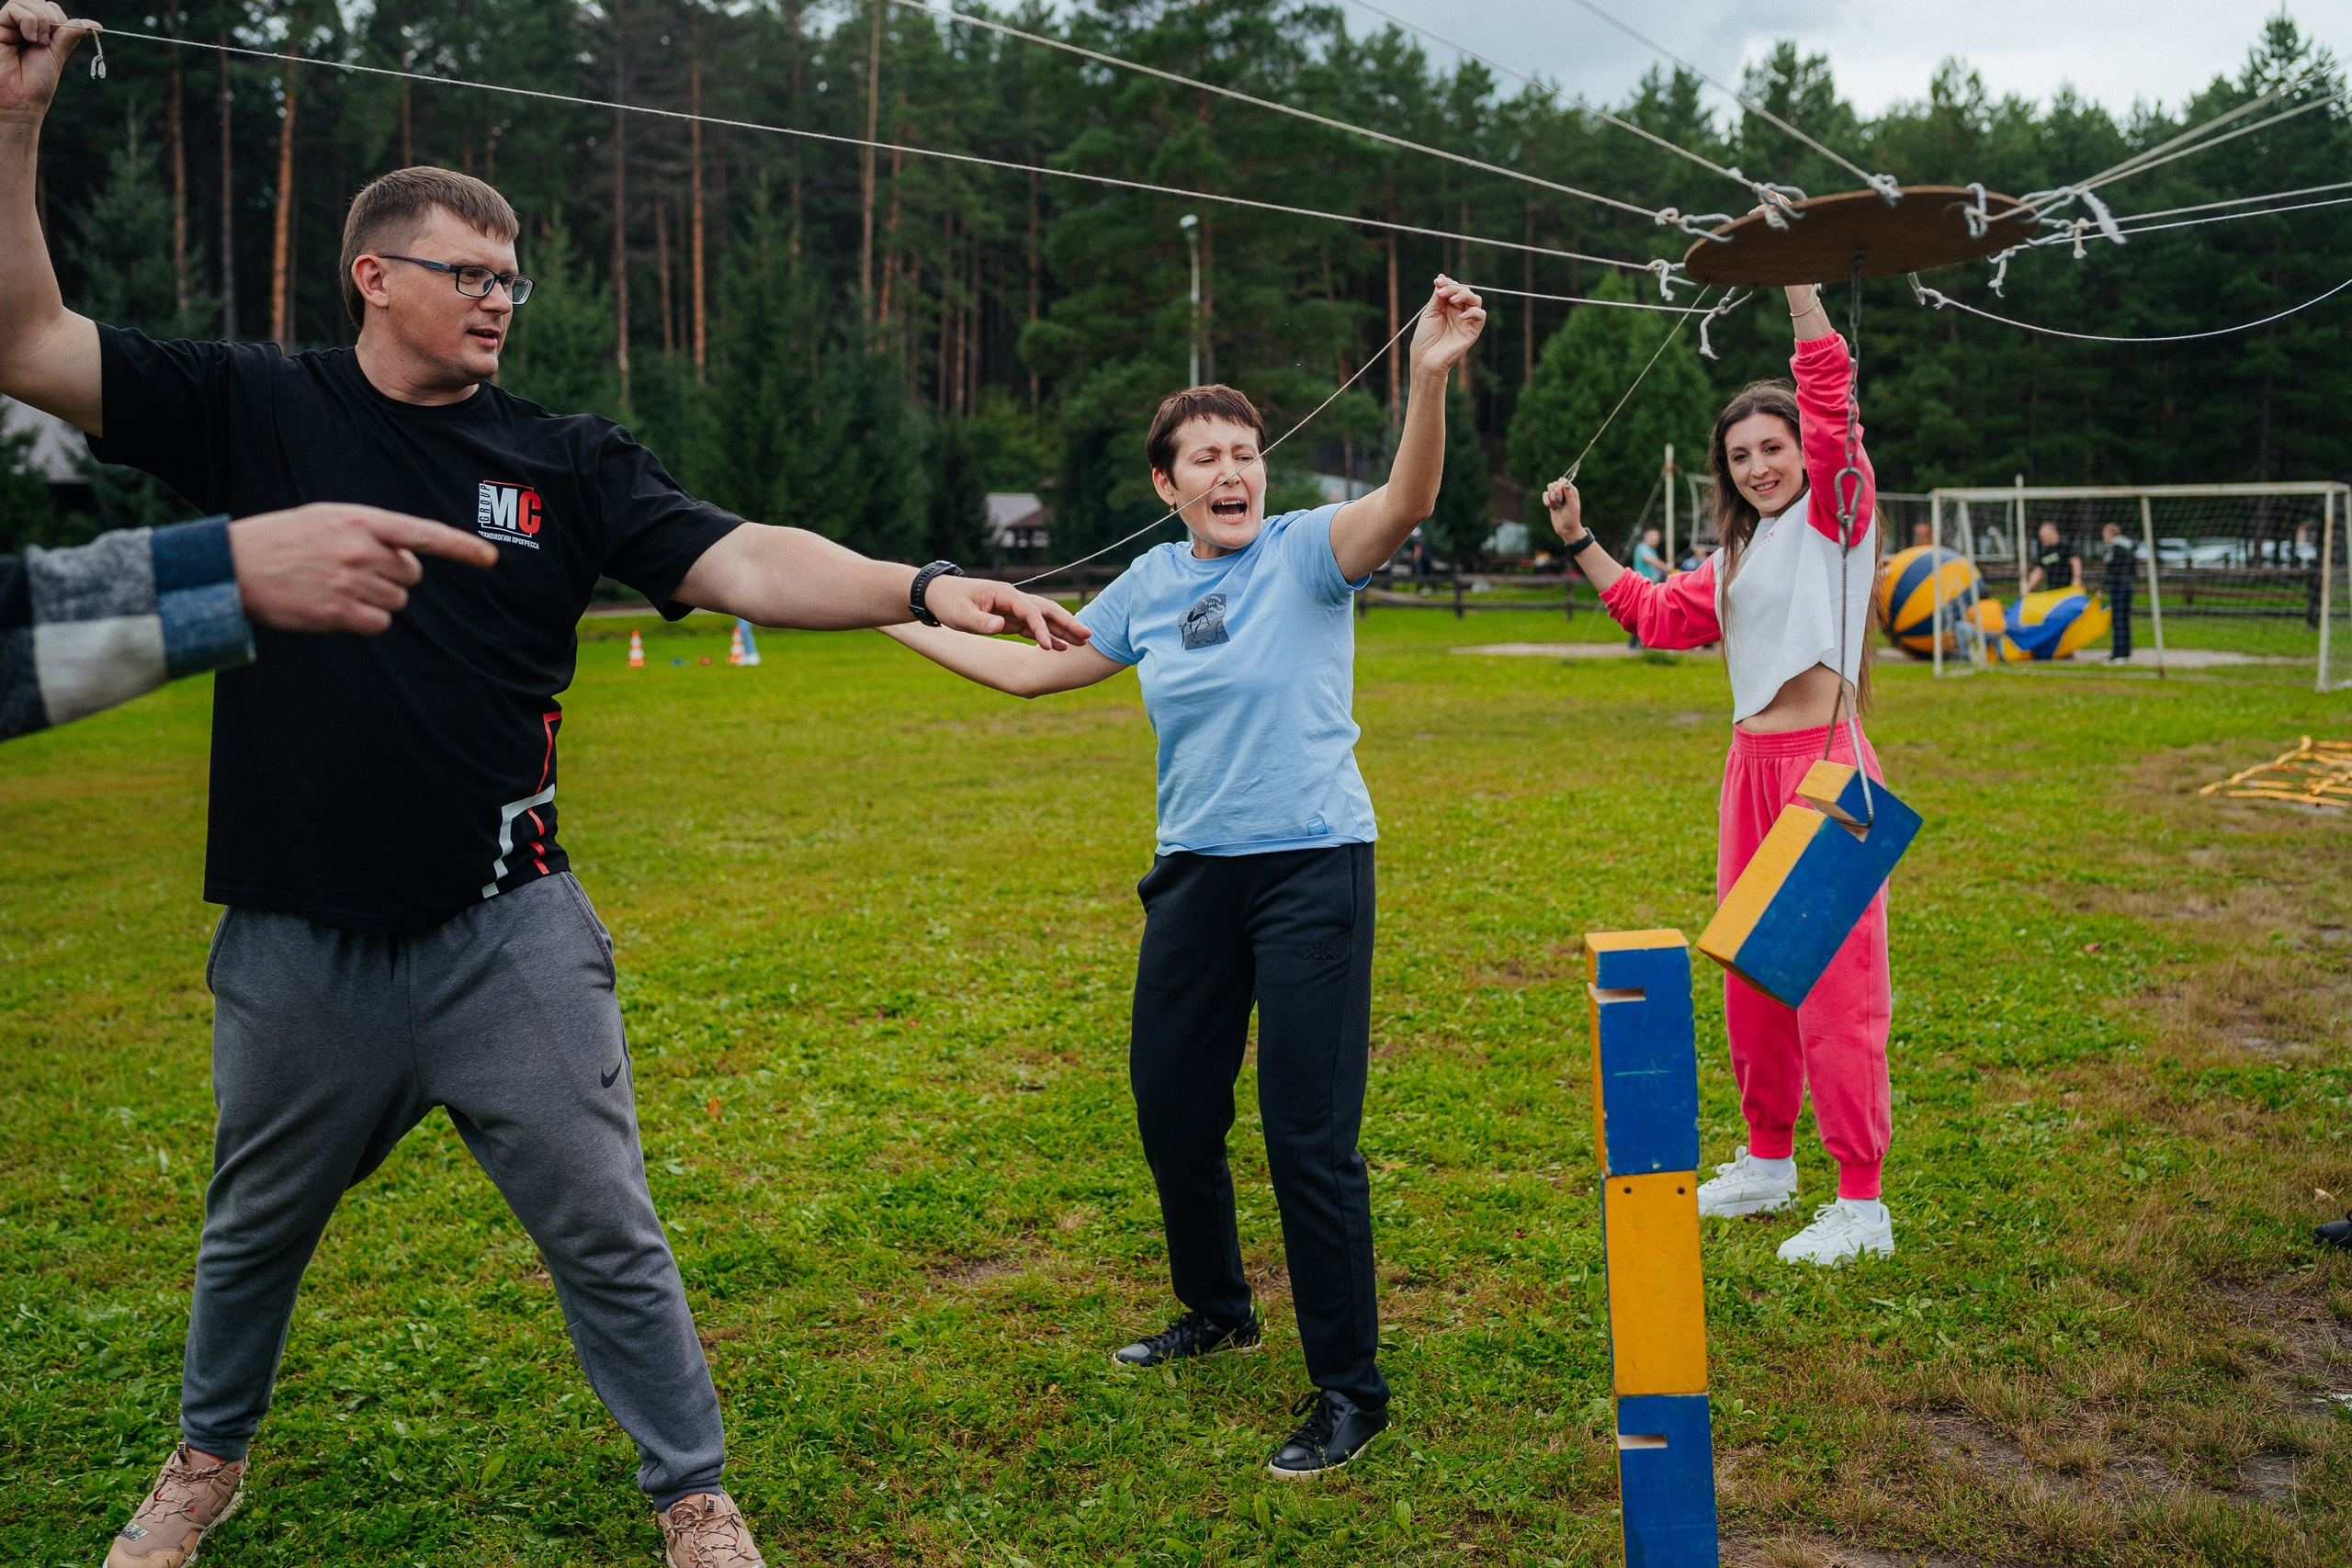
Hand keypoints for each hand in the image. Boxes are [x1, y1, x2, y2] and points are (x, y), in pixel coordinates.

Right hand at [0, 1, 87, 120]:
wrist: (22, 99)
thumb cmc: (38, 81)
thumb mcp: (58, 53)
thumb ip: (70, 34)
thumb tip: (97, 25)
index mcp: (39, 31)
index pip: (50, 7)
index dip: (58, 16)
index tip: (61, 35)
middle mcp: (23, 26)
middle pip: (37, 0)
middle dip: (50, 15)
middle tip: (48, 40)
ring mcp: (9, 26)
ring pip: (25, 1)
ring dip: (39, 18)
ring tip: (39, 41)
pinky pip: (13, 8)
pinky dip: (27, 20)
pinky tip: (29, 38)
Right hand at [227, 503, 497, 633]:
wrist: (231, 566)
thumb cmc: (283, 540)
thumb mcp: (327, 518)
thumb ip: (371, 531)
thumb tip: (410, 559)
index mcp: (360, 519)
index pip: (424, 533)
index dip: (462, 547)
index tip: (491, 559)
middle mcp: (360, 549)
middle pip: (412, 575)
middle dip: (392, 576)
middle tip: (352, 570)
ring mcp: (350, 581)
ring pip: (397, 602)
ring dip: (376, 600)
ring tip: (336, 586)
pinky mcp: (338, 612)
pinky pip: (379, 623)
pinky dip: (365, 620)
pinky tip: (335, 607)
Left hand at [922, 574, 1093, 651]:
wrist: (939, 595)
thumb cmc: (949, 603)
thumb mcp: (961, 615)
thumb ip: (982, 621)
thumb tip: (1000, 627)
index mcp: (1005, 595)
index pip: (1031, 611)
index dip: (1042, 629)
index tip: (1048, 648)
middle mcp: (1014, 600)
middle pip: (1047, 610)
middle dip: (1067, 623)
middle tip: (1088, 636)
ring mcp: (1014, 609)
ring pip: (1044, 619)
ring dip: (1063, 630)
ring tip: (1083, 643)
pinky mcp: (1011, 619)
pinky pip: (1034, 628)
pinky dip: (1048, 636)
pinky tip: (1062, 648)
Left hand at [1407, 275, 1484, 380]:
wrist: (1425, 359)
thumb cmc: (1425, 338)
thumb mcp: (1430, 312)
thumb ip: (1438, 297)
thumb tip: (1442, 277)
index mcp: (1448, 307)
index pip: (1454, 289)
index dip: (1448, 283)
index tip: (1437, 281)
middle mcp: (1459, 312)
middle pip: (1465, 291)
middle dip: (1454, 288)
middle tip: (1441, 292)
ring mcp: (1466, 321)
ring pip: (1475, 300)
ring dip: (1465, 295)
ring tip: (1452, 300)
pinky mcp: (1473, 331)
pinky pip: (1481, 316)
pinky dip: (1474, 311)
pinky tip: (1461, 315)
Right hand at [1542, 477, 1581, 535]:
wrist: (1566, 529)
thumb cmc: (1572, 518)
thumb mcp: (1572, 506)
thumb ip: (1569, 494)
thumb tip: (1565, 483)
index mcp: (1572, 491)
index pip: (1562, 480)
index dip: (1559, 487)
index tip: (1561, 497)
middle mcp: (1565, 491)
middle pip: (1554, 483)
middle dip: (1554, 493)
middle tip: (1559, 503)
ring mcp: (1557, 496)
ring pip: (1549, 488)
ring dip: (1550, 497)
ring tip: (1556, 506)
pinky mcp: (1551, 501)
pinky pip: (1545, 494)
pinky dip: (1546, 501)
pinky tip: (1551, 507)